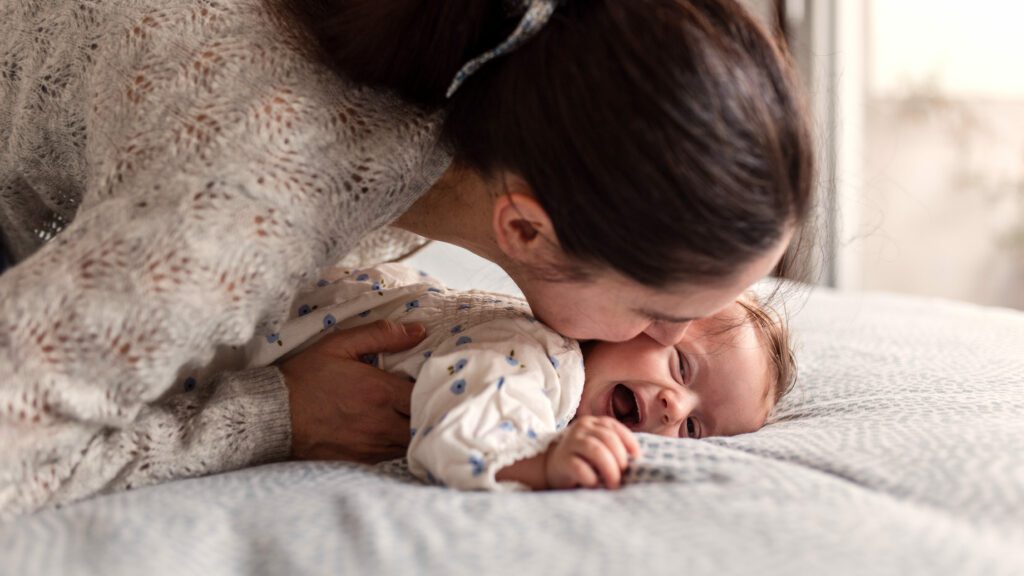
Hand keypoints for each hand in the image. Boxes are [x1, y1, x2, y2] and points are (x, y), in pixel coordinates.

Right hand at [279, 320, 426, 462]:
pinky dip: (397, 444)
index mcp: (380, 392)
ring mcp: (372, 446)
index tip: (431, 380)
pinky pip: (392, 455)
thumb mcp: (339, 345)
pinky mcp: (361, 461)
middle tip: (427, 398)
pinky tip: (391, 430)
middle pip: (424, 422)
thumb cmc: (305, 377)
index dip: (433, 388)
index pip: (426, 394)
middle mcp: (381, 423)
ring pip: (411, 442)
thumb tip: (419, 331)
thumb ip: (381, 335)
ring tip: (409, 414)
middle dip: (429, 410)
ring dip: (415, 428)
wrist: (272, 415)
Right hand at [545, 415, 640, 489]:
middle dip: (620, 459)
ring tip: (613, 484)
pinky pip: (580, 467)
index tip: (636, 458)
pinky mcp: (562, 460)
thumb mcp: (599, 447)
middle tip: (623, 476)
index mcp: (594, 423)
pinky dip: (591, 477)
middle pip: (608, 439)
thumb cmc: (583, 459)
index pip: (615, 427)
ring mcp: (571, 442)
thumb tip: (637, 462)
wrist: (551, 467)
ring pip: (596, 450)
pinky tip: (595, 484)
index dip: (629, 442)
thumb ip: (614, 448)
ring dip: (609, 469)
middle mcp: (582, 427)